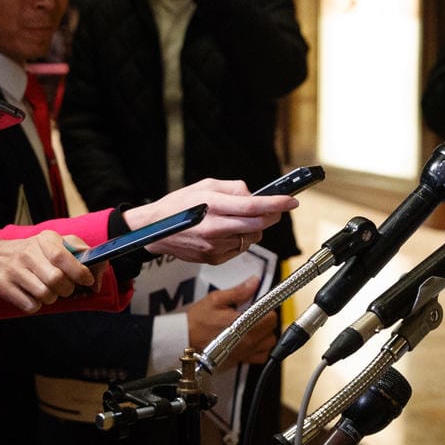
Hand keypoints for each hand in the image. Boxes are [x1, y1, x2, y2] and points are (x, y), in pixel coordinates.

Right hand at [0, 230, 96, 312]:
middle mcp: (27, 253)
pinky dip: (36, 305)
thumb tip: (97, 273)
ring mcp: (13, 270)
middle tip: (65, 288)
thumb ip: (80, 252)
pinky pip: (30, 306)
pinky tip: (32, 295)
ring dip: (52, 298)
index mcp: (44, 239)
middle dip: (67, 289)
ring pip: (45, 295)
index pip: (62, 256)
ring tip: (47, 290)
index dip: (79, 272)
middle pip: (56, 280)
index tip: (87, 280)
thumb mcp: (55, 243)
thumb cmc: (35, 253)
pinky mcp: (3, 286)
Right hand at [128, 180, 296, 264]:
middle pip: (258, 224)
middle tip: (274, 209)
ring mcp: (214, 246)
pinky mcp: (214, 258)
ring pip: (251, 238)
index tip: (291, 201)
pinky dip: (241, 240)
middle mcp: (215, 227)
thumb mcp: (205, 186)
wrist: (154, 231)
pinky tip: (228, 233)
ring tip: (240, 221)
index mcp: (213, 205)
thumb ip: (233, 189)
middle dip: (271, 216)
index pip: (254, 206)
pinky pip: (240, 249)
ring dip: (254, 228)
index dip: (276, 204)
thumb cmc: (179, 205)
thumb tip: (254, 195)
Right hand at [185, 276, 272, 362]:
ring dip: (264, 335)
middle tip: (254, 314)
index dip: (267, 308)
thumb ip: (239, 292)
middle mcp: (248, 341)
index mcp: (245, 325)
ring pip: (268, 344)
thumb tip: (254, 282)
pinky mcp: (240, 360)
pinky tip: (250, 341)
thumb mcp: (216, 300)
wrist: (183, 341)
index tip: (260, 305)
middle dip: (265, 320)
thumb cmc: (197, 322)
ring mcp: (245, 353)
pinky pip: (260, 357)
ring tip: (252, 327)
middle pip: (272, 330)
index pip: (271, 316)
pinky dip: (260, 349)